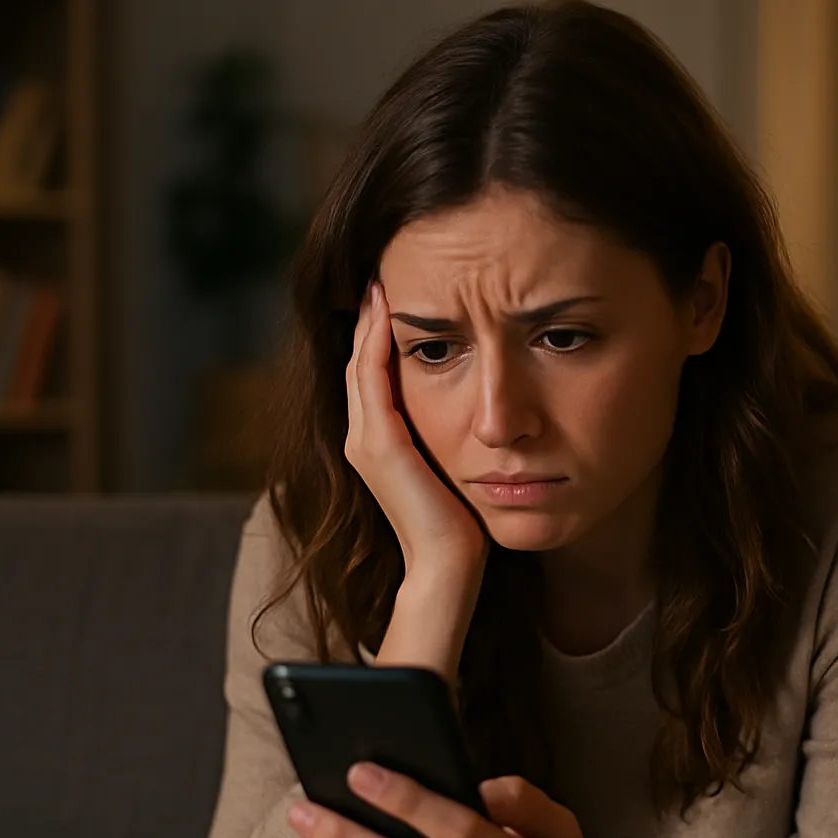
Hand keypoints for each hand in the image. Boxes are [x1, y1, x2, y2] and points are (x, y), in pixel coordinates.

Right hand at [345, 280, 485, 578]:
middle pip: (359, 361)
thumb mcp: (453, 466)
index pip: (372, 373)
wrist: (448, 564)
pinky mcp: (379, 445)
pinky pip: (372, 378)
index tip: (393, 293)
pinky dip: (376, 341)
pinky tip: (387, 310)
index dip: (377, 333)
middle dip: (368, 317)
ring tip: (380, 281)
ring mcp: (366, 441)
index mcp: (377, 442)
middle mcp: (362, 438)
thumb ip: (449, 436)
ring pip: (360, 363)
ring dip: (368, 320)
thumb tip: (478, 410)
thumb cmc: (460, 524)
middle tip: (380, 272)